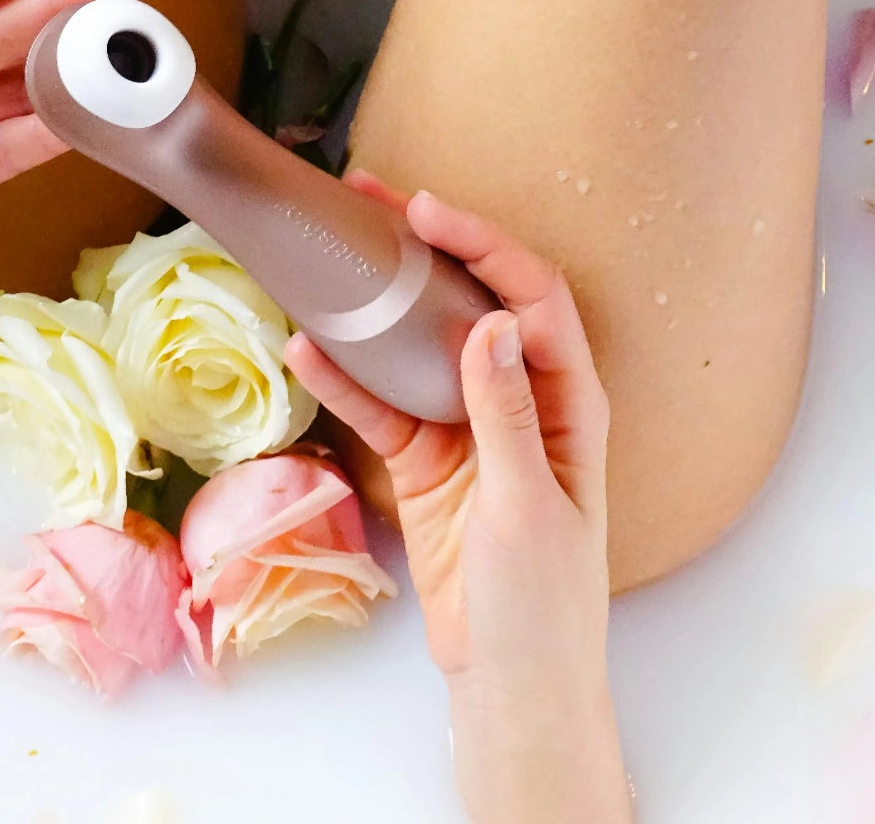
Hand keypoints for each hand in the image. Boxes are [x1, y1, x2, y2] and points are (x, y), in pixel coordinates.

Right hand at [283, 173, 629, 823]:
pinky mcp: (425, 463)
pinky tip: (306, 349)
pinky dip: (344, 379)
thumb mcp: (526, 504)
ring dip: (379, 302)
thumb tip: (492, 324)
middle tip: (373, 197)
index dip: (485, 247)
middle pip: (474, 302)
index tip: (428, 214)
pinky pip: (380, 407)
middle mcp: (520, 400)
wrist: (510, 678)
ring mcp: (468, 429)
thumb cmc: (543, 600)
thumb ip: (506, 413)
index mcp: (568, 402)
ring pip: (418, 345)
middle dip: (429, 248)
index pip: (532, 300)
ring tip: (334, 250)